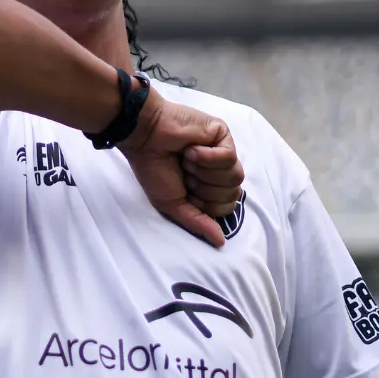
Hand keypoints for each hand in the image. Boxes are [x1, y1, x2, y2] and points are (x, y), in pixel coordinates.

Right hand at [118, 88, 244, 246]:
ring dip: (204, 173)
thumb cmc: (154, 169)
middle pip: (233, 194)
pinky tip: (191, 149)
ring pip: (235, 176)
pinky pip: (228, 157)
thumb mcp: (173, 204)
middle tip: (184, 173)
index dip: (205, 204)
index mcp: (209, 187)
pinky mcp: (223, 134)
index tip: (184, 190)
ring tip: (187, 160)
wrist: (144, 138)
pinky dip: (207, 157)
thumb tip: (220, 242)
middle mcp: (219, 171)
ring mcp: (223, 151)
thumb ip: (197, 223)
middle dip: (204, 189)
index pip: (226, 208)